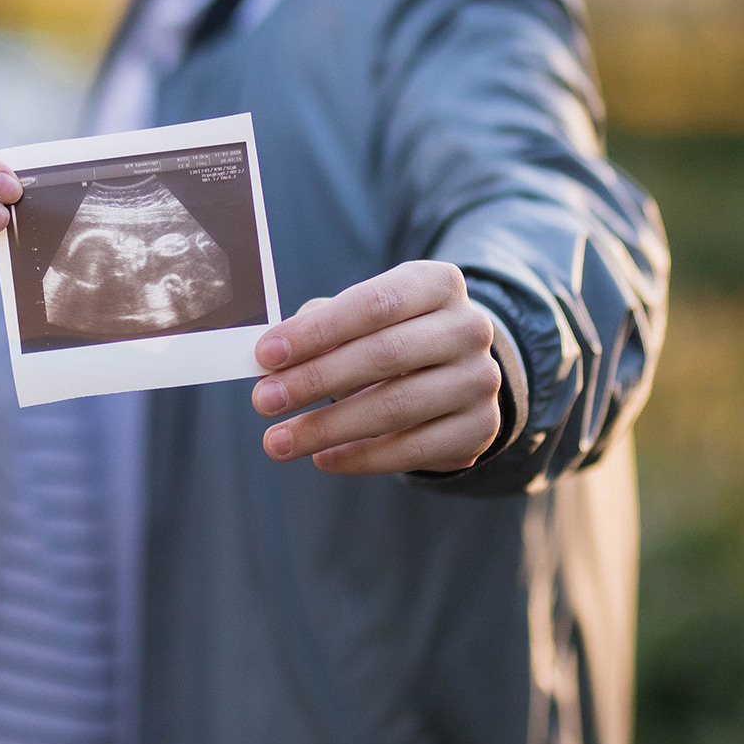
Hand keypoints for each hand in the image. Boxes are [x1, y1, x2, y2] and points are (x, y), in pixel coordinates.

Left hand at [250, 261, 503, 475]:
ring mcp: (480, 380)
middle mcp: (469, 327)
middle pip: (384, 355)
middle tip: (263, 402)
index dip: (316, 331)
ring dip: (327, 427)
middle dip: (314, 380)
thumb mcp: (360, 319)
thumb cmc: (390, 337)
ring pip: (396, 407)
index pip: (373, 304)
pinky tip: (322, 459)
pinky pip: (414, 449)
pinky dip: (362, 458)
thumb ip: (318, 329)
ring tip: (278, 441)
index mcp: (437, 284)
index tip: (265, 355)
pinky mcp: (480, 427)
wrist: (456, 373)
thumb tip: (268, 361)